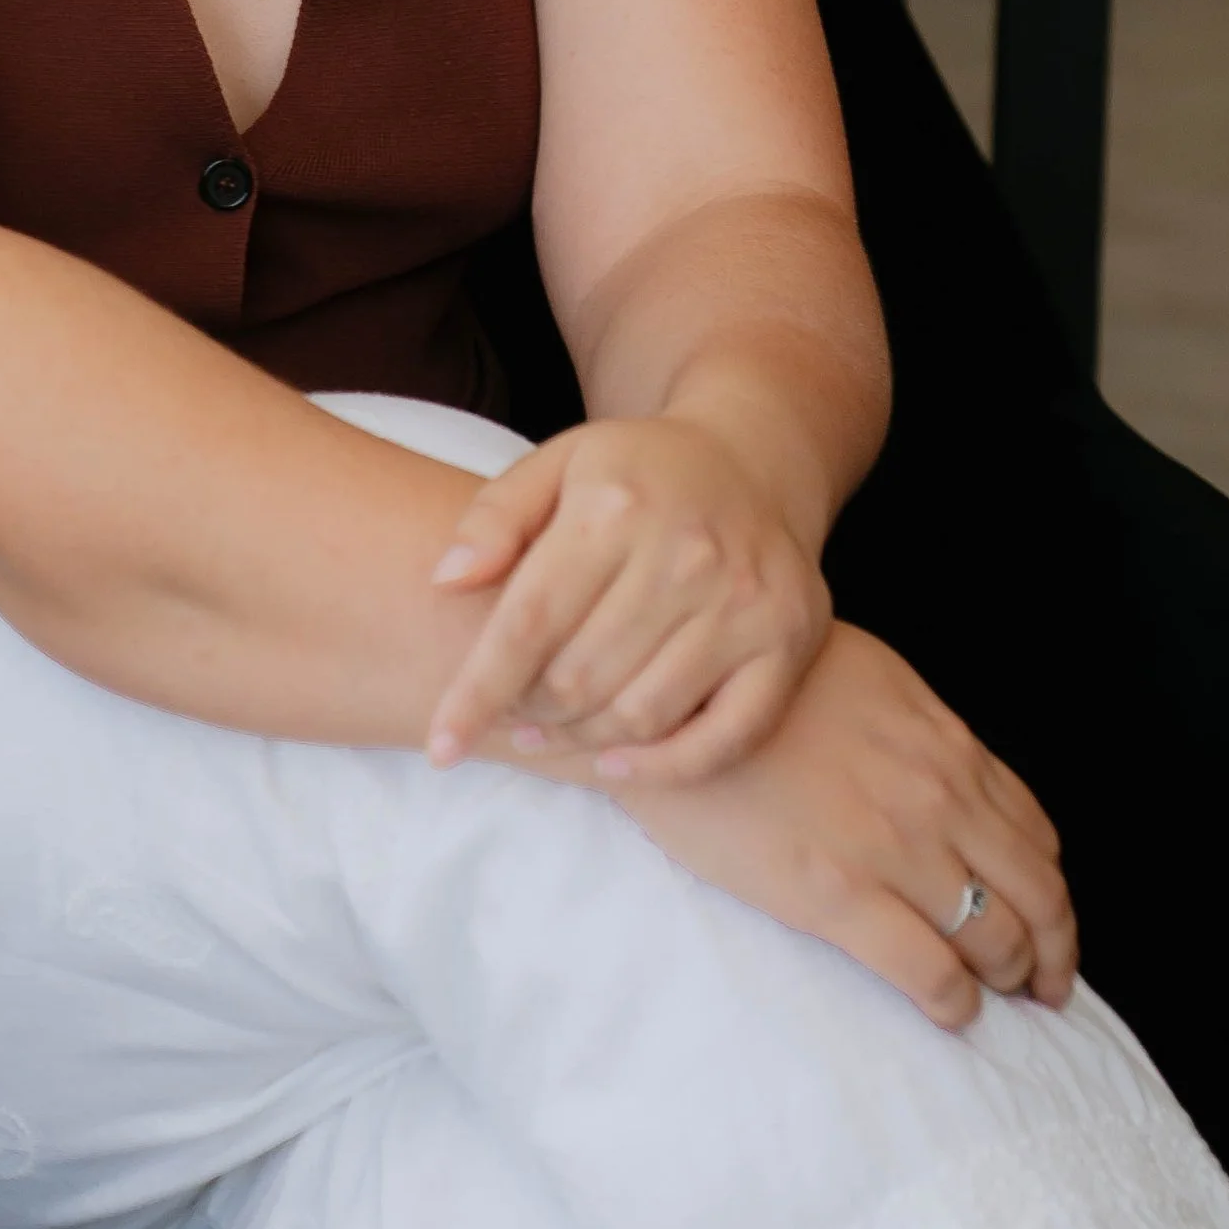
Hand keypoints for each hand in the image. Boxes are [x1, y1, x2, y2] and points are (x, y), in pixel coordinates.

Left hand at [425, 415, 828, 784]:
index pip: (529, 622)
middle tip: (510, 715)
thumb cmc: (634, 475)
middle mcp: (686, 554)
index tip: (441, 744)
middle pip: (580, 678)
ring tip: (549, 731)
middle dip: (528, 712)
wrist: (752, 460)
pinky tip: (615, 762)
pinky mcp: (788, 641)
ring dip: (581, 740)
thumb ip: (494, 518)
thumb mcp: (556, 465)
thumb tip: (446, 580)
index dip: (478, 692)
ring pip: (641, 715)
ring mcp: (745, 602)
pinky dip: (663, 768)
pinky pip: (723, 738)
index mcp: (615, 507)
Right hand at [610, 621, 1078, 1028]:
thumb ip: (915, 729)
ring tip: (1002, 997)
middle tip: (1048, 982)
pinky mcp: (840, 897)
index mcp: (943, 744)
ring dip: (1013, 977)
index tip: (1048, 916)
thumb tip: (945, 766)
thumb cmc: (752, 681)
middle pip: (1038, 893)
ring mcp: (894, 849)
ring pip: (998, 936)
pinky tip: (953, 1014)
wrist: (668, 702)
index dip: (1051, 886)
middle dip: (1054, 948)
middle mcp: (938, 797)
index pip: (1035, 831)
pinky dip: (958, 1004)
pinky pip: (931, 971)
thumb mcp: (861, 674)